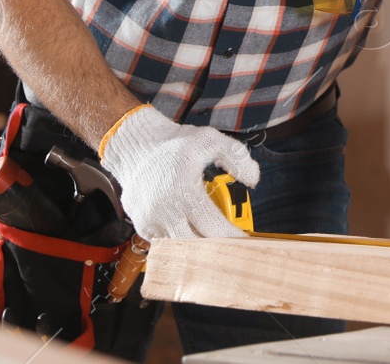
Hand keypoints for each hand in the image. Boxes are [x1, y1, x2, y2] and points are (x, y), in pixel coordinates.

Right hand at [99, 105, 259, 238]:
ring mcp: (150, 220)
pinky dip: (179, 242)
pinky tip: (192, 233)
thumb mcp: (209, 140)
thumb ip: (236, 156)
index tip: (244, 240)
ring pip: (178, 248)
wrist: (136, 146)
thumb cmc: (173, 144)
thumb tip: (253, 179)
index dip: (231, 237)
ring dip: (197, 248)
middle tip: (232, 246)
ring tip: (214, 242)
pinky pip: (164, 243)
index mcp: (183, 190)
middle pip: (194, 245)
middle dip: (215, 248)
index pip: (212, 226)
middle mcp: (163, 210)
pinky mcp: (141, 226)